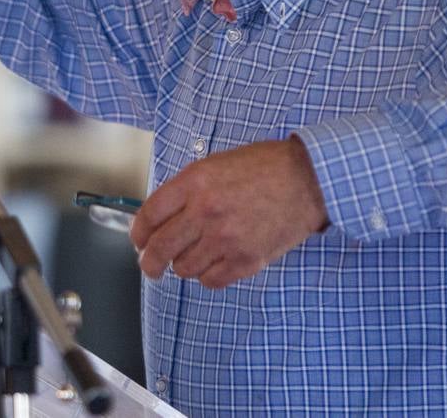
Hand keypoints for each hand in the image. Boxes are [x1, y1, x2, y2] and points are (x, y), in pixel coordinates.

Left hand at [129, 137, 328, 288]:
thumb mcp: (216, 164)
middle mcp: (205, 211)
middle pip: (160, 248)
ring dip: (183, 266)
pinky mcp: (245, 260)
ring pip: (184, 268)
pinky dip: (207, 276)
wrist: (307, 180)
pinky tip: (214, 264)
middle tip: (150, 266)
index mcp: (194, 183)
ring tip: (193, 257)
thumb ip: (187, 190)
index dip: (138, 233)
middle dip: (149, 262)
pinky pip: (211, 280)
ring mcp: (225, 239)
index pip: (149, 216)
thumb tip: (162, 216)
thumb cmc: (265, 168)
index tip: (139, 241)